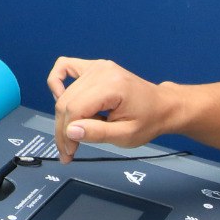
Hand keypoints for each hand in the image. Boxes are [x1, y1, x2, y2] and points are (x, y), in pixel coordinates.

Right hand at [47, 57, 174, 161]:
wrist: (162, 106)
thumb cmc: (148, 120)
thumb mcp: (126, 135)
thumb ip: (97, 134)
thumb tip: (70, 131)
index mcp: (112, 86)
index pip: (75, 109)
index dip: (67, 134)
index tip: (69, 152)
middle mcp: (102, 71)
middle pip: (66, 102)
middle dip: (63, 130)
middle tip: (69, 150)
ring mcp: (97, 67)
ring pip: (64, 94)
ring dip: (64, 116)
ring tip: (78, 130)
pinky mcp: (94, 67)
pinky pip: (65, 67)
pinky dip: (57, 82)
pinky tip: (60, 98)